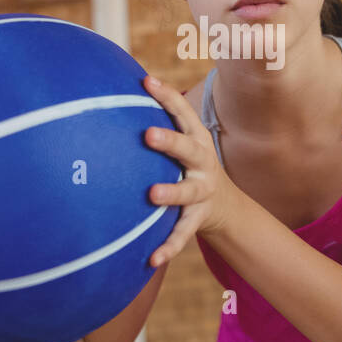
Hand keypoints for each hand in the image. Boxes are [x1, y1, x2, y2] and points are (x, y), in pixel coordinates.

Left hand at [141, 74, 239, 268]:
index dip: (167, 97)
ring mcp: (201, 193)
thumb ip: (160, 119)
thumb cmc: (188, 163)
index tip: (146, 82)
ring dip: (171, 192)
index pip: (183, 113)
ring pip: (187, 193)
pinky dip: (168, 247)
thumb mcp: (183, 140)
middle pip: (189, 150)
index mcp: (196, 139)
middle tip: (148, 135)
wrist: (223, 205)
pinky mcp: (196, 220)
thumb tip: (117, 86)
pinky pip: (181, 234)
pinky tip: (151, 259)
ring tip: (152, 194)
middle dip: (170, 141)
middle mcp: (202, 164)